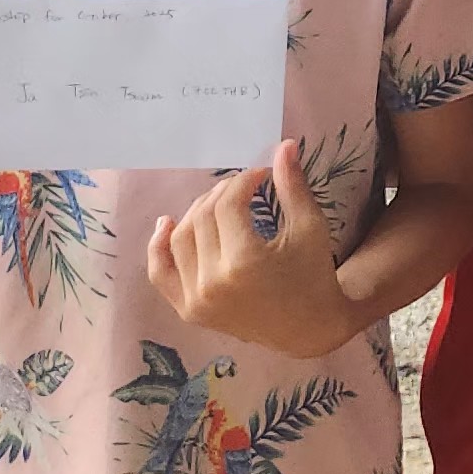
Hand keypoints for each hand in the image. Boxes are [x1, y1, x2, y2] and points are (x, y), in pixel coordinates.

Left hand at [145, 138, 360, 357]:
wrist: (308, 329)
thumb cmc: (314, 275)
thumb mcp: (309, 228)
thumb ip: (293, 186)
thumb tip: (285, 145)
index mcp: (244, 262)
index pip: (228, 204)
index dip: (243, 180)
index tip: (260, 175)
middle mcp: (212, 283)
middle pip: (201, 217)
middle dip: (222, 193)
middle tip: (243, 188)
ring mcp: (196, 300)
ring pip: (179, 238)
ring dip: (196, 211)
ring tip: (218, 203)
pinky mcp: (188, 311)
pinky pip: (161, 273)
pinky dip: (158, 247)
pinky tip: (166, 223)